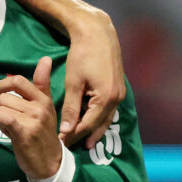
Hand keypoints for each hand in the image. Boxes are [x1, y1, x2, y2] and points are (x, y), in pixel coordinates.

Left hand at [0, 57, 62, 180]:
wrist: (50, 163)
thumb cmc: (43, 133)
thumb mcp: (46, 107)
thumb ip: (41, 83)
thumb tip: (45, 58)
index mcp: (43, 99)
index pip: (19, 81)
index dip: (4, 84)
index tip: (0, 91)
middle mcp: (40, 107)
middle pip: (6, 96)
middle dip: (2, 107)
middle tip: (11, 120)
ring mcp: (33, 119)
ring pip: (2, 107)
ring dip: (0, 118)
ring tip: (12, 129)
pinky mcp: (24, 131)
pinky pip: (3, 116)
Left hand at [61, 9, 124, 147]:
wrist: (97, 33)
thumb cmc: (82, 55)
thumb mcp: (73, 82)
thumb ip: (71, 107)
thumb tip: (67, 129)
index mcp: (106, 99)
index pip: (88, 125)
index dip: (74, 135)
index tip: (61, 142)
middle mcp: (117, 99)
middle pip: (100, 124)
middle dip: (86, 136)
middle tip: (72, 148)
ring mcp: (120, 94)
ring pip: (106, 117)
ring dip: (94, 128)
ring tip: (83, 141)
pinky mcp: (117, 87)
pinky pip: (108, 108)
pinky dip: (98, 116)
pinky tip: (91, 121)